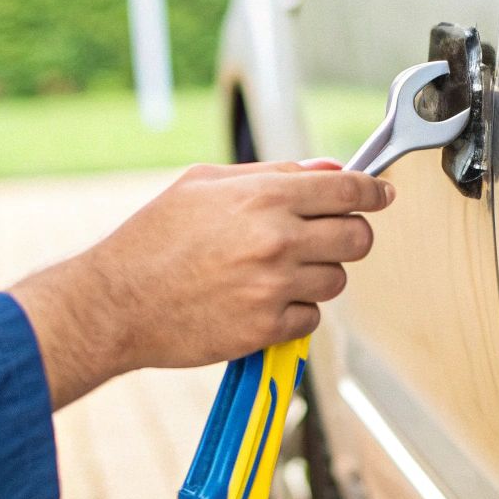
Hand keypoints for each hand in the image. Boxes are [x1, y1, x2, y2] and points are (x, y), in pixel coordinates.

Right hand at [8, 161, 391, 407]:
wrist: (116, 302)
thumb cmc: (154, 237)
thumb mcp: (204, 183)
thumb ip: (272, 174)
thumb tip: (327, 170)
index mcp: (263, 196)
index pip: (346, 189)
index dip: (372, 191)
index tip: (382, 195)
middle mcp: (276, 240)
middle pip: (357, 237)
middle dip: (350, 234)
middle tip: (330, 236)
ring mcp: (274, 287)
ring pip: (336, 280)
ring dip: (318, 275)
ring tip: (277, 271)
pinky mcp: (266, 328)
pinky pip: (311, 318)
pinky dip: (295, 311)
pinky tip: (261, 300)